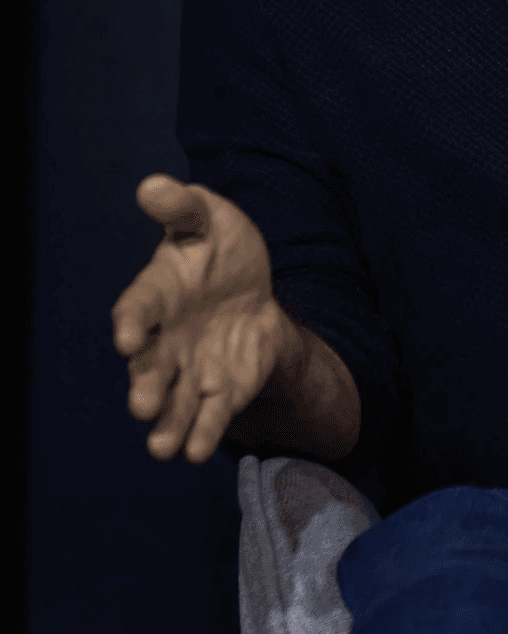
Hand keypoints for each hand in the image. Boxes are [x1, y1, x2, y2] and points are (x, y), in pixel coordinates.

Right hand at [112, 174, 297, 462]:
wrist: (253, 292)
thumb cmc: (221, 253)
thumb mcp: (210, 219)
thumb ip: (183, 207)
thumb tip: (153, 184)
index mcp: (156, 297)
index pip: (137, 310)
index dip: (132, 322)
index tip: (127, 336)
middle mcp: (164, 342)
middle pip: (149, 368)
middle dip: (146, 387)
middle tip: (142, 405)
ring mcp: (189, 370)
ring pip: (172, 403)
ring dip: (167, 424)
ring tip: (163, 446)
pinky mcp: (219, 391)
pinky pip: (209, 416)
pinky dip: (202, 432)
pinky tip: (196, 450)